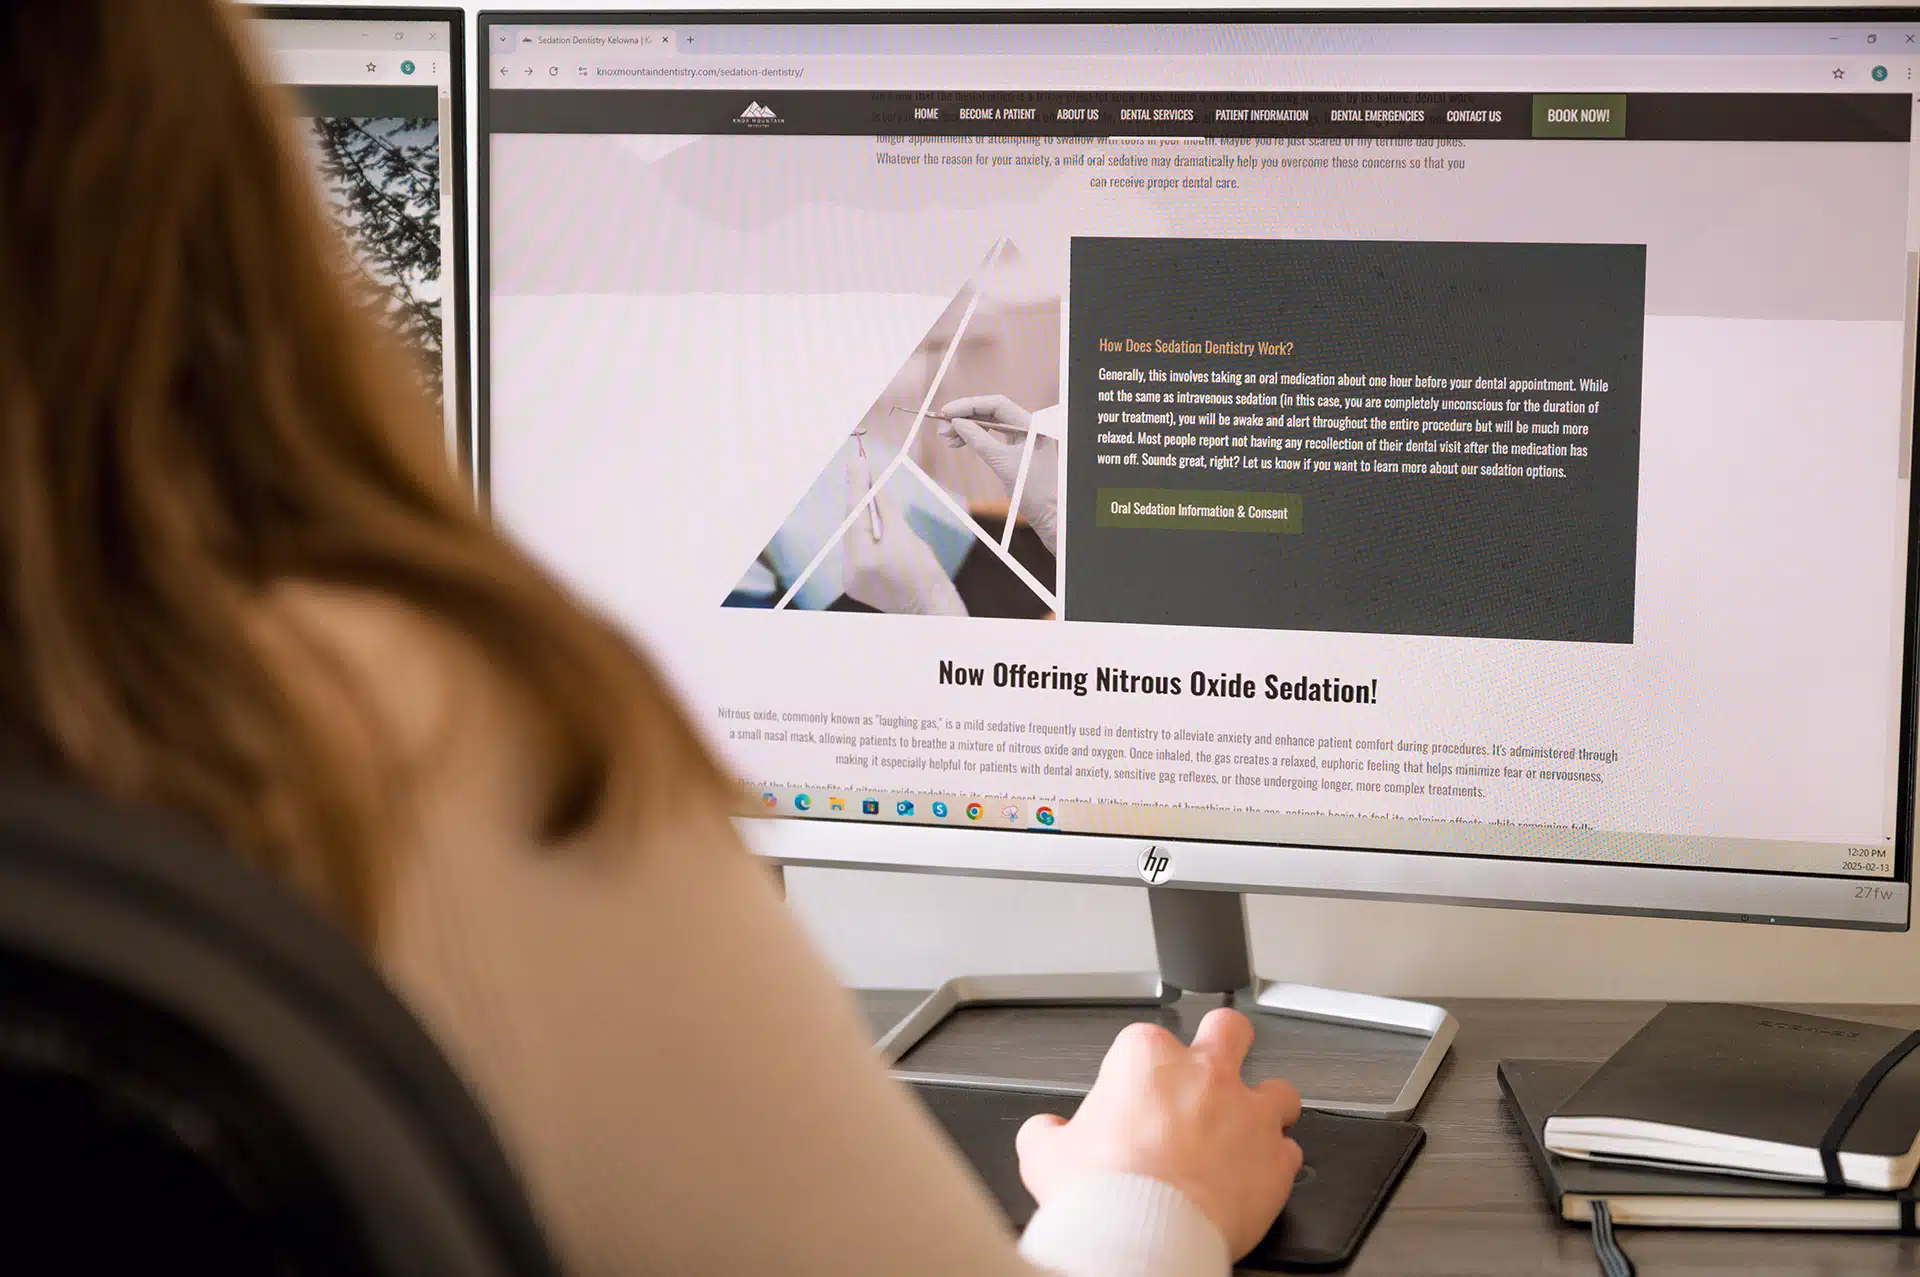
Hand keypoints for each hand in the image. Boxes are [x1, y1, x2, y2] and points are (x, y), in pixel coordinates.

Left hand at [841, 449, 965, 616]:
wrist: (933, 612)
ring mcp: (851, 581)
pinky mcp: (857, 584)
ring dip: (860, 514)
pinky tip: (867, 513)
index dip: (857, 486)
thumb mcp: (905, 536)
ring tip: (862, 483)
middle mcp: (849, 573)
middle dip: (858, 498)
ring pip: (854, 537)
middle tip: (858, 465)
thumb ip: (884, 507)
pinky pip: (858, 550)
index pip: (856, 515)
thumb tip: (871, 480)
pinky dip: (864, 532)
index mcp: (862, 562)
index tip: (857, 461)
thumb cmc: (926, 575)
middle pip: (851, 527)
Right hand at [937, 395, 1059, 556]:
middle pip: (991, 412)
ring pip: (989, 425)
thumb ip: (980, 440)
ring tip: (947, 437)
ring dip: (967, 429)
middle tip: (943, 427)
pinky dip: (974, 439)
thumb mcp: (1003, 463)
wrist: (1049, 514)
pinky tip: (959, 442)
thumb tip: (957, 423)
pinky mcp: (1014, 450)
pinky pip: (991, 438)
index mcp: (1030, 425)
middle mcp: (1026, 427)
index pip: (997, 404)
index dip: (970, 405)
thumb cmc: (1034, 490)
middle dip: (965, 417)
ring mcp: (1021, 438)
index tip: (948, 411)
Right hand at [1015, 1008, 1303, 1259]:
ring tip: (1249, 1126)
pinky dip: (1275, 1162)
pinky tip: (1258, 1175)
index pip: (1147, 1040)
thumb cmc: (1104, 1192)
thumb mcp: (1045, 1155)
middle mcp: (1205, 1076)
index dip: (1140, 1070)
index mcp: (1147, 1060)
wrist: (1146, 1235)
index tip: (1135, 1096)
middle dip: (1225, 1041)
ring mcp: (1247, 1115)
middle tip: (1214, 1064)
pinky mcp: (1275, 1160)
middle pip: (1229, 1029)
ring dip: (1265, 1106)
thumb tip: (1046, 1133)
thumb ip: (1048, 1133)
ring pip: (1277, 1089)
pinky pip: (1289, 1151)